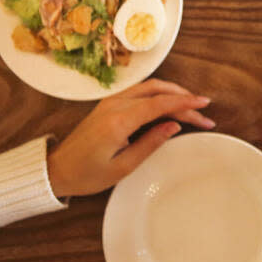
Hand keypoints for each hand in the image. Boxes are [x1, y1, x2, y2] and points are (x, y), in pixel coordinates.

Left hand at [46, 80, 213, 198]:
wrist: (57, 170)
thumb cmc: (87, 175)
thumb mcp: (122, 167)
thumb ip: (150, 143)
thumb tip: (175, 126)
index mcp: (118, 121)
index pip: (159, 104)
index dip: (185, 103)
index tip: (205, 104)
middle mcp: (115, 105)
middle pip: (158, 91)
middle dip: (183, 99)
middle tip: (202, 113)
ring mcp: (111, 101)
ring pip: (150, 86)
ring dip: (173, 92)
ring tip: (191, 105)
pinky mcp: (109, 103)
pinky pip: (140, 91)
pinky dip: (160, 93)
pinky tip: (169, 103)